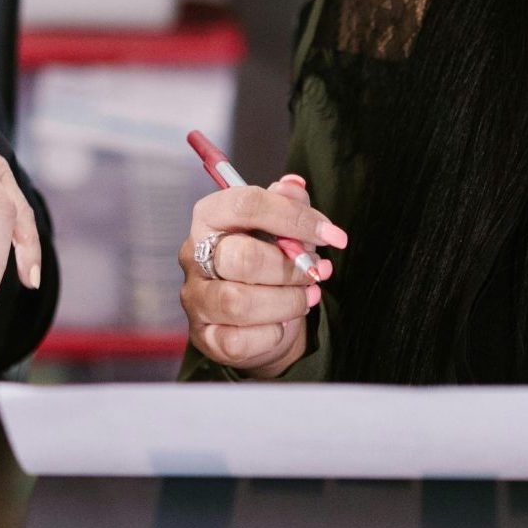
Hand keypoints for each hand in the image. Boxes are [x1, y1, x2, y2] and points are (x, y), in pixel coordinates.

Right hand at [179, 174, 344, 376]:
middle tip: (315, 272)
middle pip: (242, 257)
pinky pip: (238, 340)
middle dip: (290, 268)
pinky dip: (271, 334)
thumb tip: (294, 187)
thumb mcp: (280, 228)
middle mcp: (195, 254)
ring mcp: (196, 297)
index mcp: (211, 216)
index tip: (333, 235)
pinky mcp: (204, 336)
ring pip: (239, 302)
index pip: (247, 204)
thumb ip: (287, 204)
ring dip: (286, 301)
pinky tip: (282, 324)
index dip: (294, 217)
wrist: (257, 317)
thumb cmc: (267, 263)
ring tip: (307, 296)